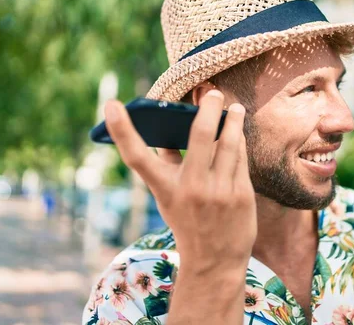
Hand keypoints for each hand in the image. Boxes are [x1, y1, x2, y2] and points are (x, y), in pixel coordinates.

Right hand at [104, 90, 256, 273]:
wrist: (214, 262)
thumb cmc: (187, 221)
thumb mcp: (168, 196)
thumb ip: (168, 162)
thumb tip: (169, 127)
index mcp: (164, 189)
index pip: (136, 157)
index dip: (122, 130)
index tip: (111, 104)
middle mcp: (191, 189)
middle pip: (200, 135)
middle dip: (209, 107)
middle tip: (213, 92)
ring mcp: (219, 192)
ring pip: (229, 143)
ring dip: (233, 120)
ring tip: (234, 108)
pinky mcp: (241, 195)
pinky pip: (240, 158)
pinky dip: (239, 142)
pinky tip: (238, 134)